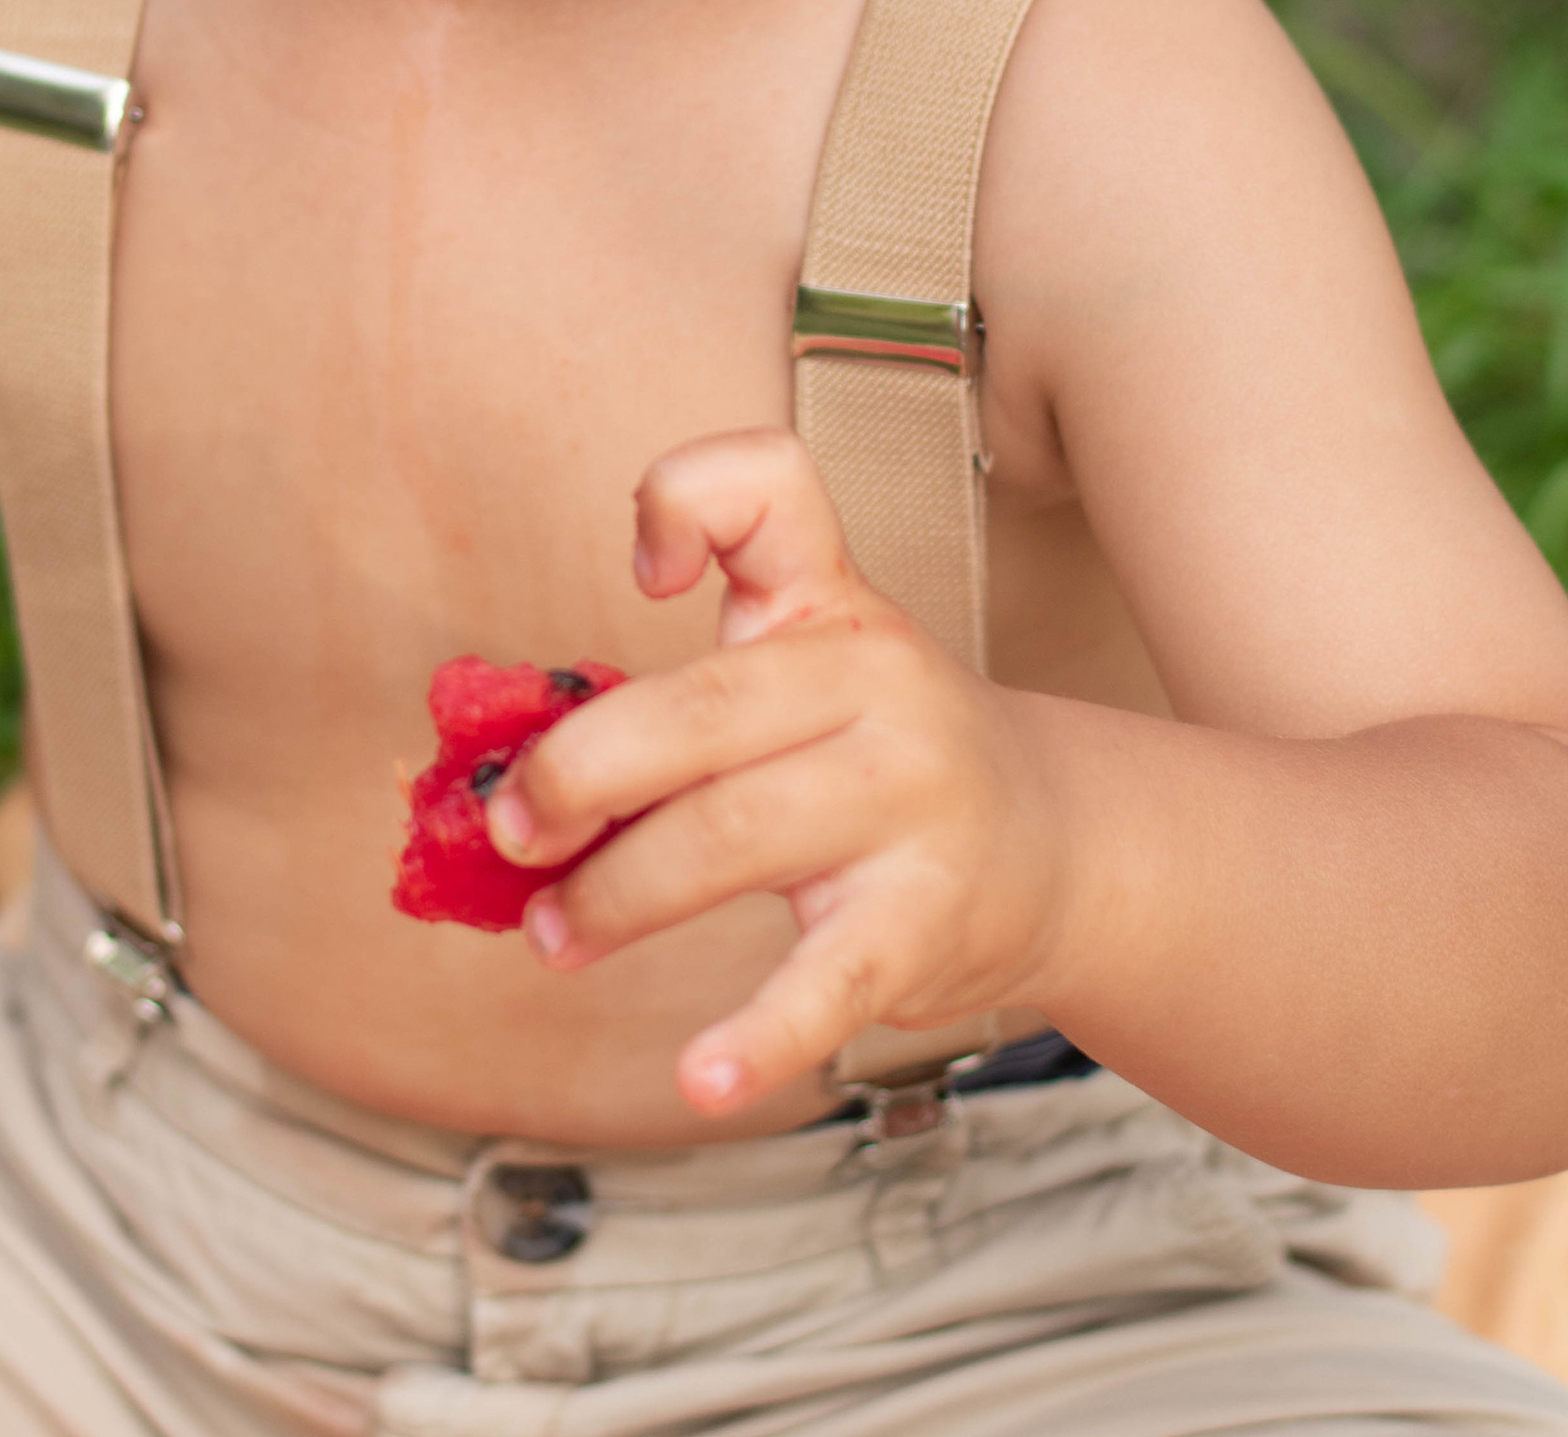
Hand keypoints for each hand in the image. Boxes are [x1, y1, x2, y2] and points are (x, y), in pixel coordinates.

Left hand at [486, 429, 1073, 1117]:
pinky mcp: (926, 920)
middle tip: (511, 829)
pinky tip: (700, 1078)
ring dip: (614, 898)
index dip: (685, 503)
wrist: (1059, 844)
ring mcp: (910, 800)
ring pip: (728, 838)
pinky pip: (827, 982)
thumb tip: (509, 774)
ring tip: (557, 933)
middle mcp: (877, 681)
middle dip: (578, 774)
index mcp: (830, 603)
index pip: (769, 490)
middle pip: (701, 709)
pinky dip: (756, 1038)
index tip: (645, 579)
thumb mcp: (806, 671)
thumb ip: (672, 695)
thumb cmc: (882, 751)